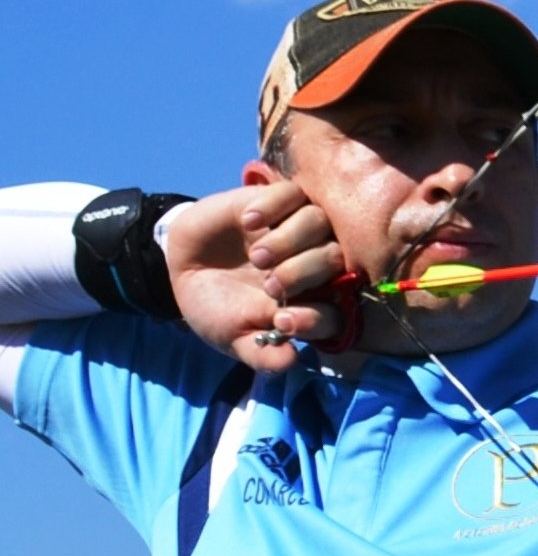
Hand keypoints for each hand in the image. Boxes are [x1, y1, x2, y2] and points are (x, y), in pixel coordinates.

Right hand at [166, 182, 344, 370]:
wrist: (183, 271)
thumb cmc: (217, 309)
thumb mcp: (234, 339)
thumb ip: (262, 355)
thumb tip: (289, 362)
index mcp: (311, 303)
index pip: (336, 311)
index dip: (316, 318)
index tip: (282, 321)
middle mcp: (313, 264)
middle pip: (334, 260)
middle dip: (303, 274)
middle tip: (270, 285)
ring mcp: (297, 230)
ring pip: (319, 223)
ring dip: (289, 241)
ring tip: (257, 256)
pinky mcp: (276, 201)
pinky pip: (293, 193)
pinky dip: (272, 205)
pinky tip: (246, 222)